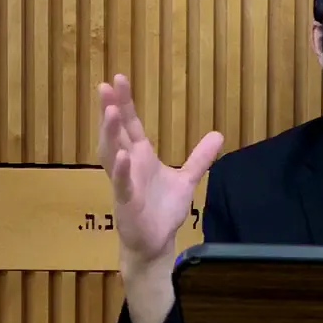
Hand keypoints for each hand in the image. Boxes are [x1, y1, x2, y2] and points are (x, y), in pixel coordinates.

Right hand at [97, 74, 223, 266]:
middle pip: (116, 133)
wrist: (156, 243)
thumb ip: (200, 158)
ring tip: (109, 112)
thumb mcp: (186, 179)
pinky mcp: (126, 203)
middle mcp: (129, 166)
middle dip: (110, 110)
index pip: (130, 125)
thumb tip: (218, 134)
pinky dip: (122, 171)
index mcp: (141, 157)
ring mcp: (124, 184)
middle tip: (104, 86)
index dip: (124, 103)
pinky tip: (123, 155)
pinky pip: (122, 185)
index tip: (117, 79)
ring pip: (111, 155)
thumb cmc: (162, 211)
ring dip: (109, 134)